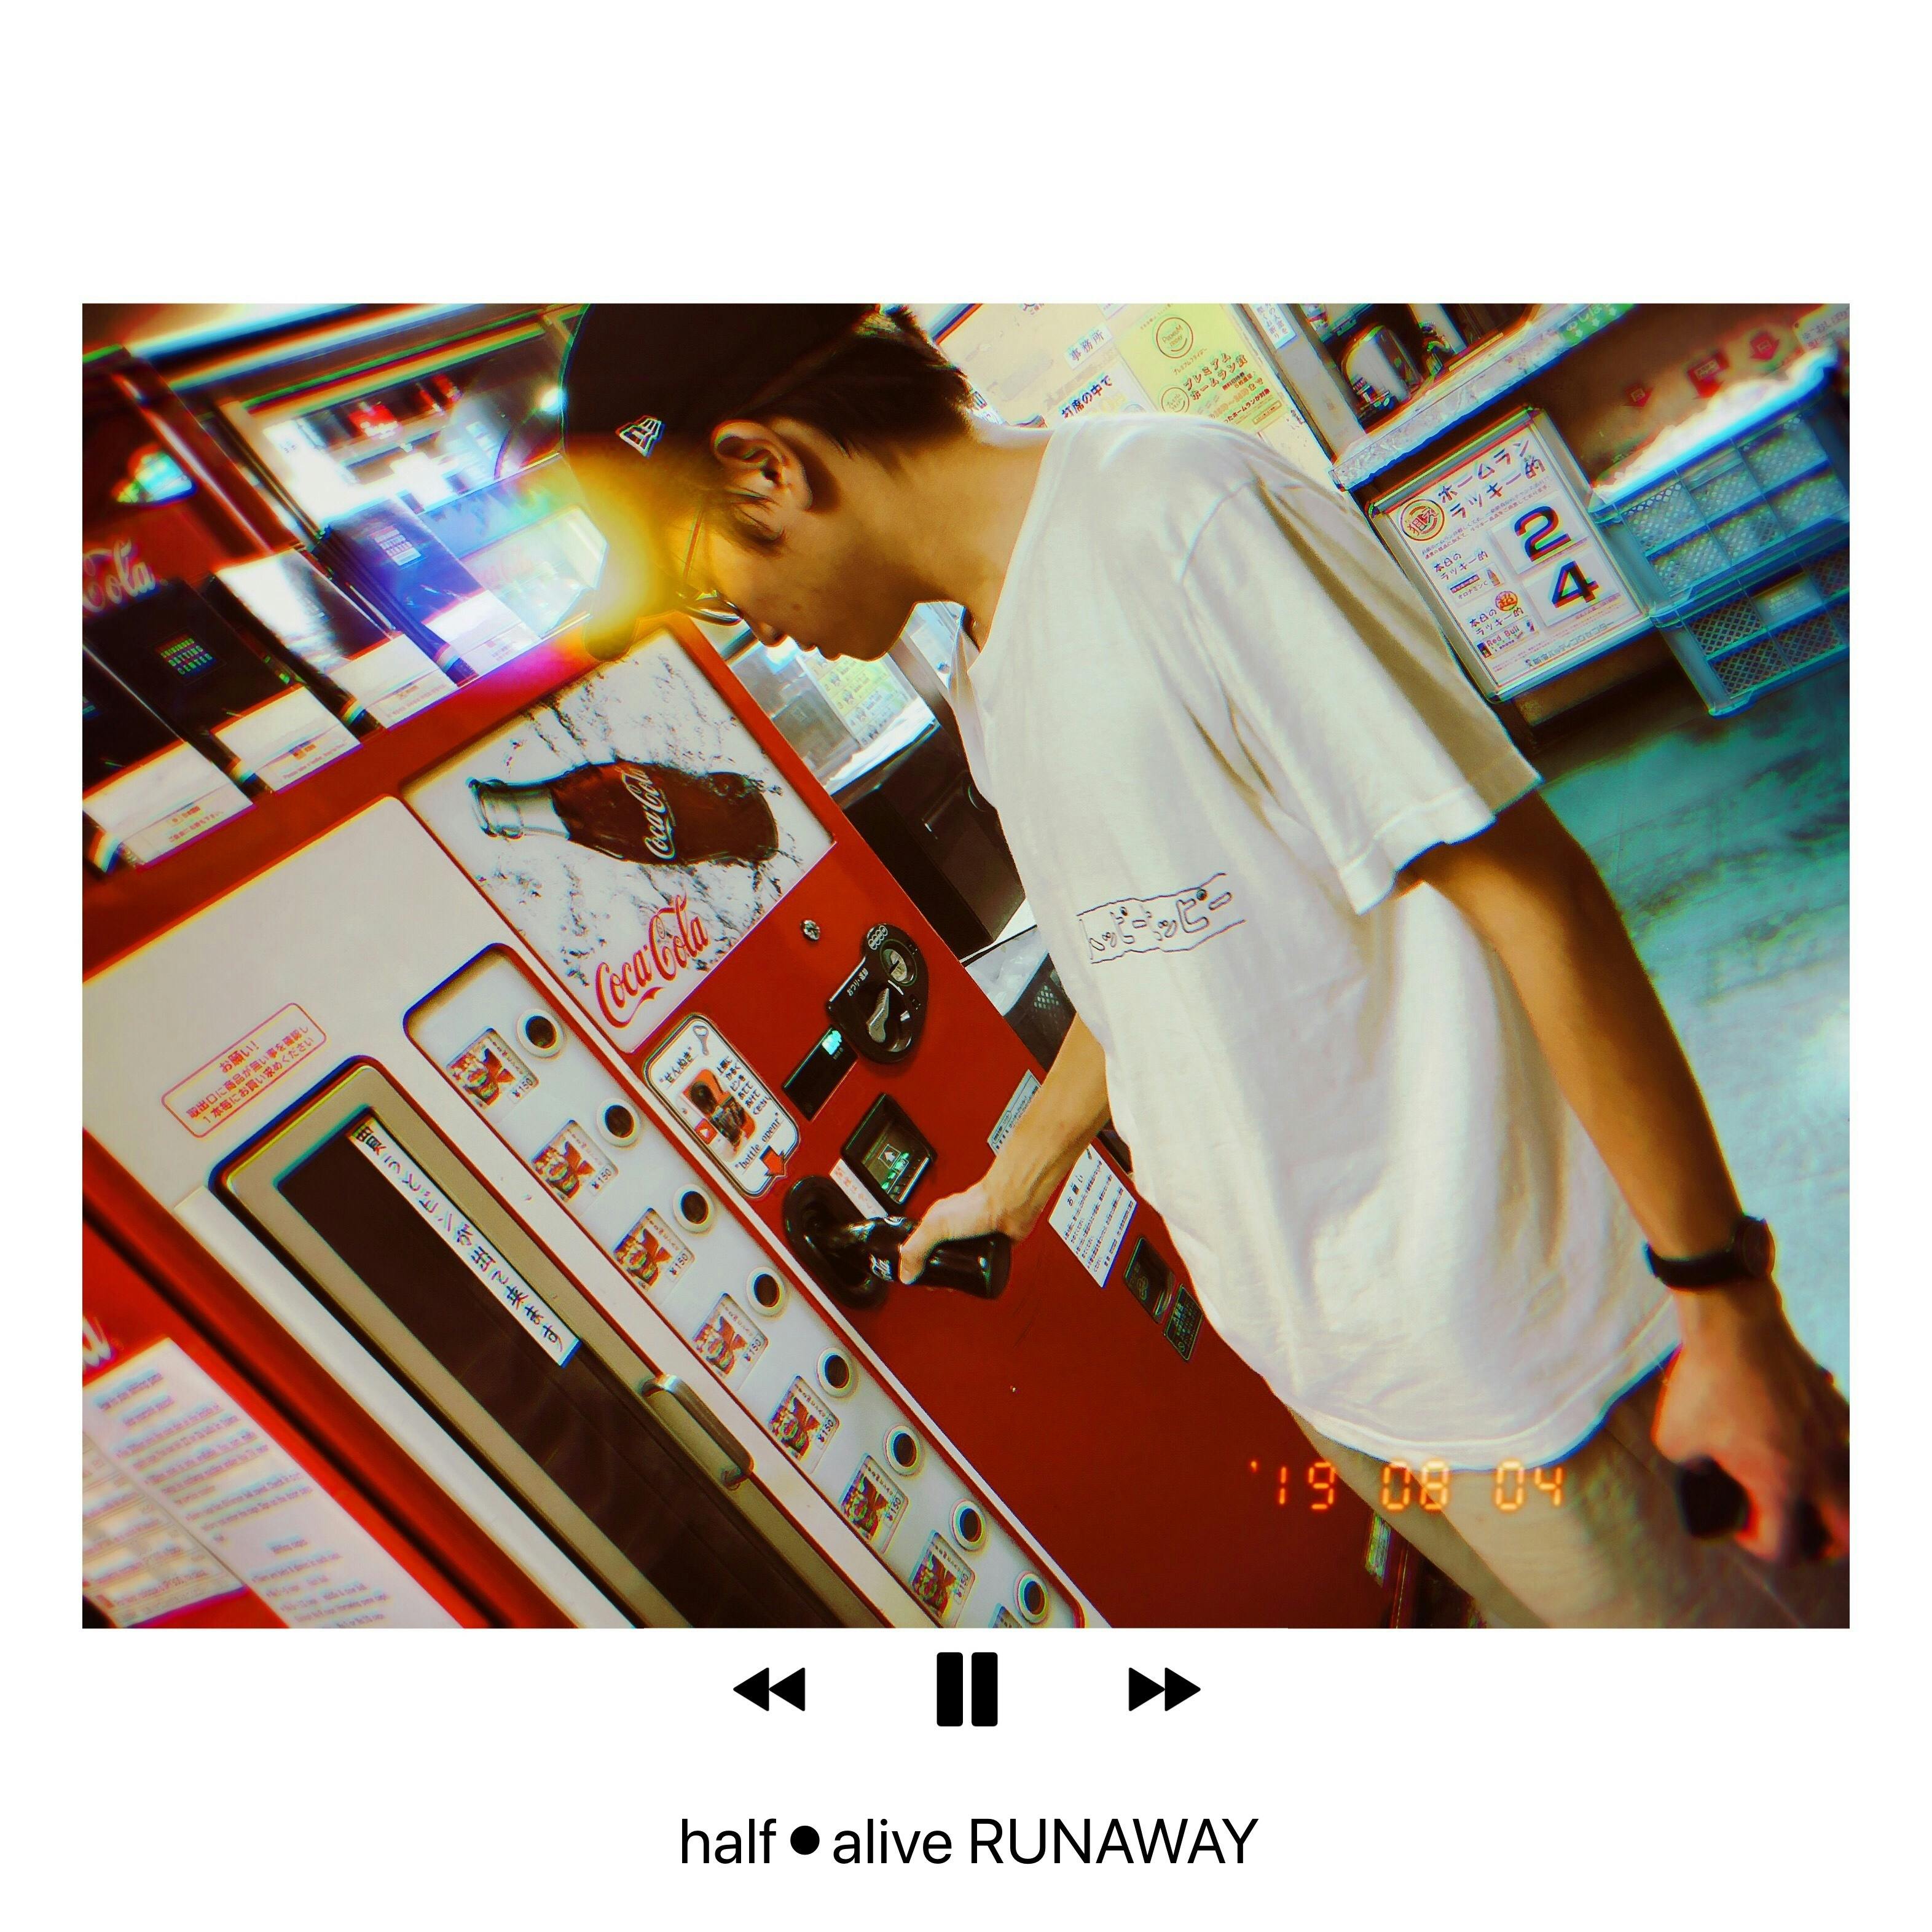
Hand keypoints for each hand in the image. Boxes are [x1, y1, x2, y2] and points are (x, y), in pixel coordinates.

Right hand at [897, 1170, 1040, 1283]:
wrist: (1011, 1205)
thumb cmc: (978, 1205)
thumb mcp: (937, 1227)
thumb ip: (917, 1248)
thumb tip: (906, 1273)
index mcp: (937, 1221)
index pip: (920, 1244)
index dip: (915, 1260)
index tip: (913, 1276)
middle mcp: (955, 1229)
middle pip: (940, 1255)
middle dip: (936, 1270)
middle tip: (935, 1284)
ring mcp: (973, 1238)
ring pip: (961, 1261)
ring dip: (957, 1273)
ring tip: (954, 1285)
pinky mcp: (991, 1246)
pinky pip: (981, 1264)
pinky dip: (977, 1272)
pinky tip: (975, 1278)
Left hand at [1653, 1283, 1849, 1563]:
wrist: (1734, 1325)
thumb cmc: (1705, 1381)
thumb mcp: (1675, 1438)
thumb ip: (1692, 1470)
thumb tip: (1703, 1471)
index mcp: (1780, 1483)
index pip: (1784, 1545)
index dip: (1757, 1546)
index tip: (1740, 1526)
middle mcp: (1818, 1467)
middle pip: (1847, 1533)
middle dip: (1823, 1544)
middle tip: (1796, 1532)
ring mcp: (1834, 1435)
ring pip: (1855, 1489)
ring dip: (1835, 1503)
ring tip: (1806, 1498)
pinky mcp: (1835, 1406)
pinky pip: (1847, 1443)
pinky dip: (1834, 1455)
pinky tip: (1805, 1445)